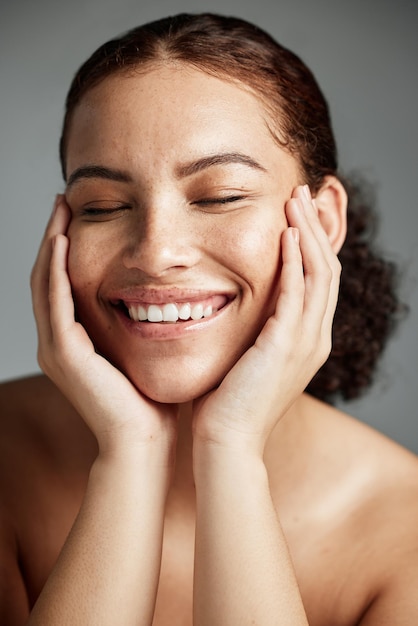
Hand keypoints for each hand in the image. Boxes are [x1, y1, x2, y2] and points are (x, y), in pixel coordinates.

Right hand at [31, 196, 177, 455]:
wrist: (145, 443)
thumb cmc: (152, 400)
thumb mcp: (144, 351)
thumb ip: (143, 322)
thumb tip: (166, 294)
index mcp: (75, 341)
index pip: (64, 283)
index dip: (68, 248)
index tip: (81, 213)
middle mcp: (58, 342)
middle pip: (48, 277)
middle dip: (56, 236)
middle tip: (64, 200)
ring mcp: (56, 348)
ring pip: (44, 283)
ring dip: (53, 243)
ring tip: (61, 209)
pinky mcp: (64, 354)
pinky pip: (55, 301)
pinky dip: (57, 268)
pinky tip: (64, 240)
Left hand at [192, 185, 340, 454]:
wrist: (225, 442)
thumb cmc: (227, 402)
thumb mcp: (247, 359)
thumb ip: (253, 331)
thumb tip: (234, 304)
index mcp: (306, 341)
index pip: (318, 282)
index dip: (312, 244)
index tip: (296, 213)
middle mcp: (314, 339)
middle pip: (326, 270)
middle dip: (316, 228)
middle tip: (302, 192)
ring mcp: (305, 343)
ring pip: (319, 274)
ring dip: (308, 233)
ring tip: (295, 198)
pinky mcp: (285, 346)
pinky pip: (297, 292)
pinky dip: (295, 260)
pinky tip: (285, 233)